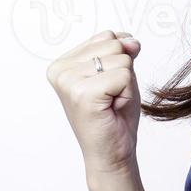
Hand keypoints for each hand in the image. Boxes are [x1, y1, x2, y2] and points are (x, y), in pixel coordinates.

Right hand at [46, 29, 142, 175]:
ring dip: (125, 84)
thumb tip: (131, 41)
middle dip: (123, 72)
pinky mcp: (83, 94)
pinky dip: (126, 93)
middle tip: (111, 98)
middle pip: (114, 44)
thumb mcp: (121, 73)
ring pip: (121, 59)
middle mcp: (60, 70)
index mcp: (62, 63)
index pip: (107, 36)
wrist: (112, 154)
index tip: (106, 87)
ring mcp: (68, 81)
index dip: (118, 62)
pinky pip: (124, 75)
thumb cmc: (115, 116)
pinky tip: (112, 108)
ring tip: (111, 103)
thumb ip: (122, 51)